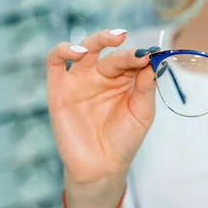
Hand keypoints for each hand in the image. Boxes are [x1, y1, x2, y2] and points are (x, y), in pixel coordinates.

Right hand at [46, 29, 157, 193]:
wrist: (102, 167)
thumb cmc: (124, 141)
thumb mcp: (142, 113)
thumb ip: (145, 88)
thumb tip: (151, 61)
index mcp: (123, 81)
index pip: (131, 60)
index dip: (141, 56)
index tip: (152, 56)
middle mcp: (101, 77)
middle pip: (111, 53)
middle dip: (125, 52)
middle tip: (138, 54)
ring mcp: (79, 81)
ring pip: (84, 49)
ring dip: (97, 40)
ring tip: (113, 40)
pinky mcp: (59, 89)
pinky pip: (55, 62)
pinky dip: (63, 50)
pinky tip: (78, 52)